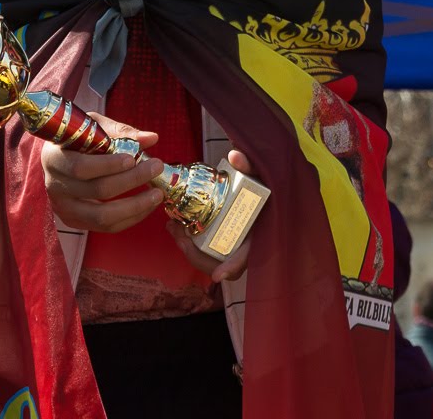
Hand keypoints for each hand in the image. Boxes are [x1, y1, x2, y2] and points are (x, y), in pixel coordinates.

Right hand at [38, 113, 164, 232]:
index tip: (133, 158)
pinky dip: (132, 217)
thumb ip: (120, 132)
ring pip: (102, 216)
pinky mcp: (76, 222)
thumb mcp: (93, 126)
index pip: (80, 167)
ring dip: (136, 206)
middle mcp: (55, 187)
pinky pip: (107, 227)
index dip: (108, 165)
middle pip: (96, 191)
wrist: (60, 158)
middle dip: (132, 180)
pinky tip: (148, 205)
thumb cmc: (78, 138)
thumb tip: (151, 138)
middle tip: (157, 166)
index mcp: (54, 159)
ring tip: (158, 193)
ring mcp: (64, 208)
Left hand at [163, 149, 255, 282]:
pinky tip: (177, 227)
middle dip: (197, 255)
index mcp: (260, 233)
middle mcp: (247, 246)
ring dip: (189, 249)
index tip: (218, 276)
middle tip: (179, 236)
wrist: (256, 191)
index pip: (247, 256)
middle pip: (222, 265)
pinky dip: (189, 245)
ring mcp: (234, 249)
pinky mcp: (221, 246)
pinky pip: (204, 254)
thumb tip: (234, 155)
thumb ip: (248, 165)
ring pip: (209, 261)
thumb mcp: (256, 175)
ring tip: (173, 227)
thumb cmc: (258, 185)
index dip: (233, 266)